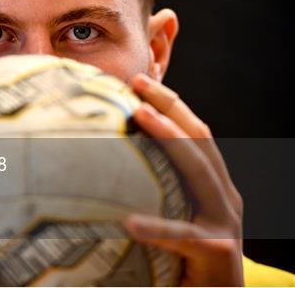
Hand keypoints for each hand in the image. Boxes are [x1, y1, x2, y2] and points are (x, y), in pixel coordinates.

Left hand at [123, 74, 243, 285]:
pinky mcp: (218, 253)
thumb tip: (112, 160)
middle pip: (199, 138)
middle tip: (136, 81)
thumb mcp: (173, 214)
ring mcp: (225, 223)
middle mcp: (224, 196)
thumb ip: (156, 186)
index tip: (141, 78)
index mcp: (213, 184)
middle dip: (169, 105)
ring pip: (199, 171)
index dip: (171, 102)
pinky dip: (156, 228)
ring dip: (169, 138)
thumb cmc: (185, 259)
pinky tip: (127, 222)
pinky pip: (183, 238)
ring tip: (138, 115)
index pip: (195, 133)